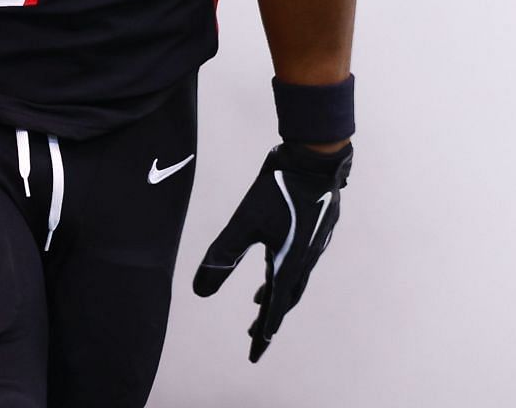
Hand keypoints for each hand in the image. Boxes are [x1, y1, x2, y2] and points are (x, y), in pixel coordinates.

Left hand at [192, 141, 351, 361]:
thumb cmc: (278, 188)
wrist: (315, 158)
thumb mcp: (243, 223)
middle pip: (285, 299)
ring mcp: (313, 245)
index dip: (262, 335)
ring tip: (257, 301)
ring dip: (276, 295)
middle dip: (268, 318)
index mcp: (289, 265)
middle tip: (253, 335)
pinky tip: (276, 260)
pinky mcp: (316, 230)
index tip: (254, 356)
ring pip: (294, 280)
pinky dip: (285, 273)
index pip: (273, 310)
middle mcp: (305, 260)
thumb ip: (222, 255)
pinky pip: (301, 262)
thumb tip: (199, 291)